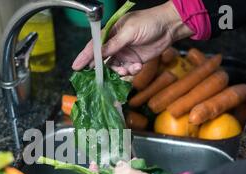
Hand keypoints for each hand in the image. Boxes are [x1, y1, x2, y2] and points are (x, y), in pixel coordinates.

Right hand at [72, 1, 193, 75]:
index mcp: (111, 32)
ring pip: (114, 68)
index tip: (76, 67)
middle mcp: (115, 44)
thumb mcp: (129, 32)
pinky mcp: (134, 60)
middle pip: (102, 59)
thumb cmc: (149, 22)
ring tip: (127, 69)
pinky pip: (127, 70)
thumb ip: (113, 44)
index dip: (84, 56)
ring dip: (119, 71)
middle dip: (102, 69)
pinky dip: (131, 71)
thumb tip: (99, 54)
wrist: (169, 27)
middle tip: (100, 77)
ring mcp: (124, 53)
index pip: (94, 45)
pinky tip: (137, 66)